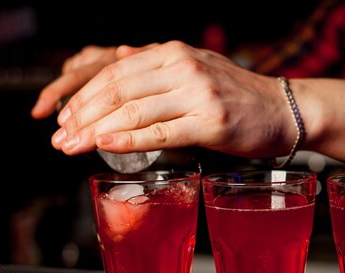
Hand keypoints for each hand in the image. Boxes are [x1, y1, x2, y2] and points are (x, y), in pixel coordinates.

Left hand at [50, 41, 294, 158]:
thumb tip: (120, 66)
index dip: (83, 96)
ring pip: (134, 110)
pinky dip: (129, 139)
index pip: (115, 71)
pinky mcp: (211, 122)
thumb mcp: (196, 70)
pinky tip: (105, 144)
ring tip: (72, 146)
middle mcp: (183, 67)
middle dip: (81, 115)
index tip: (63, 117)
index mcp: (174, 53)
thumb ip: (159, 71)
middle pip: (117, 89)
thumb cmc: (239, 97)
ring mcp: (198, 94)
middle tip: (59, 137)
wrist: (284, 110)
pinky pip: (161, 132)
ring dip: (95, 130)